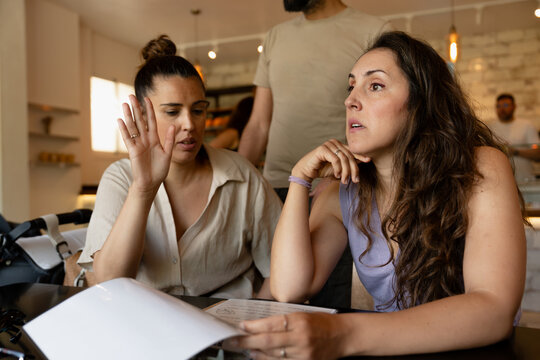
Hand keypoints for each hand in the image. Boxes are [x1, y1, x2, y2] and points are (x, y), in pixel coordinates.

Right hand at [117, 95, 174, 193]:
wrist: (151, 183)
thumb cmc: (160, 170)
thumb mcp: (168, 153)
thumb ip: (169, 140)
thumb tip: (173, 126)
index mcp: (154, 139)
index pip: (150, 121)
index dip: (149, 110)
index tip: (147, 99)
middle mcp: (145, 139)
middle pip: (140, 121)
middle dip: (136, 108)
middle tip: (131, 96)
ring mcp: (138, 144)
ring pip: (133, 127)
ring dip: (129, 116)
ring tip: (125, 104)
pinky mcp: (133, 151)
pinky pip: (128, 138)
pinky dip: (124, 129)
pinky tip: (120, 120)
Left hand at [226, 312, 347, 359]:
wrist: (344, 336)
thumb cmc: (322, 322)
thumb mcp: (303, 314)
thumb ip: (283, 320)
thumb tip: (258, 325)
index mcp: (299, 320)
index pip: (271, 324)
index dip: (253, 326)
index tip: (240, 326)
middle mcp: (301, 338)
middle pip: (268, 341)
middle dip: (246, 342)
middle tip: (231, 341)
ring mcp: (303, 354)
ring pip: (272, 356)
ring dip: (255, 353)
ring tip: (243, 349)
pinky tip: (258, 356)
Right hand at [292, 139, 369, 184]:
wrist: (307, 172)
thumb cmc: (322, 170)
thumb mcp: (339, 168)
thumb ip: (348, 164)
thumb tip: (362, 161)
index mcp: (339, 145)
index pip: (352, 150)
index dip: (361, 155)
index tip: (368, 160)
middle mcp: (334, 143)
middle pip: (349, 156)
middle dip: (353, 170)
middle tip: (355, 180)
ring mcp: (328, 144)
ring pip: (343, 158)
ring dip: (345, 172)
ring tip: (344, 181)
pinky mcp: (322, 149)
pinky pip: (335, 159)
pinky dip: (337, 169)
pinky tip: (336, 175)